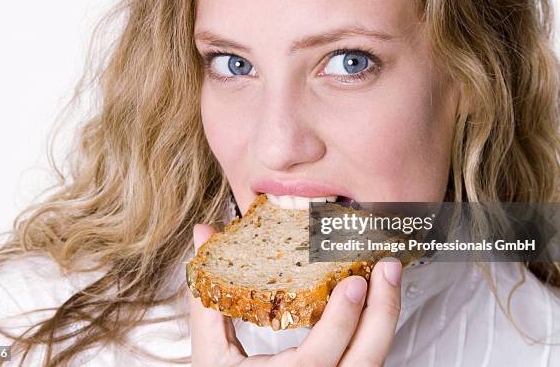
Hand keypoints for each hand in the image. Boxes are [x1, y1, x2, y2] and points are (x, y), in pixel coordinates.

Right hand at [189, 224, 402, 366]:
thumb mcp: (211, 354)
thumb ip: (209, 297)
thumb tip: (204, 236)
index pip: (320, 358)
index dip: (342, 320)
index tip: (354, 282)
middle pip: (366, 361)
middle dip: (382, 311)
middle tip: (387, 268)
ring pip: (373, 362)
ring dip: (384, 319)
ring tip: (387, 279)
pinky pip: (366, 362)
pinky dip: (373, 332)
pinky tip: (373, 306)